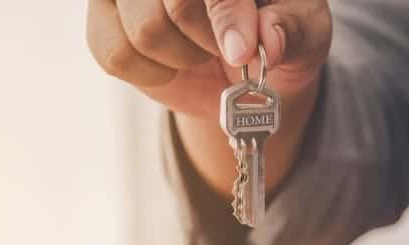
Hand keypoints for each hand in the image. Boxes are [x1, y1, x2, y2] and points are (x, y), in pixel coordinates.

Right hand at [85, 0, 330, 118]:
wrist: (239, 72)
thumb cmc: (277, 36)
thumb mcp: (306, 34)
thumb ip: (293, 30)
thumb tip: (269, 41)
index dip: (226, 16)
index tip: (242, 53)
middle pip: (171, 4)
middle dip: (205, 41)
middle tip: (228, 49)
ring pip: (143, 32)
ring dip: (181, 59)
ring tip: (200, 50)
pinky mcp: (102, 15)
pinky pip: (115, 55)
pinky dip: (152, 74)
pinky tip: (171, 62)